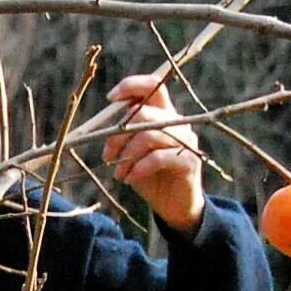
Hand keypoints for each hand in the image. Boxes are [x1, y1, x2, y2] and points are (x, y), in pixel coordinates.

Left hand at [102, 72, 204, 232]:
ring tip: (118, 174)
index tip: (111, 98)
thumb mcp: (131, 151)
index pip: (152, 85)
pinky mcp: (190, 160)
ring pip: (148, 135)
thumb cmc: (148, 174)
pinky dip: (138, 168)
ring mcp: (186, 140)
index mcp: (163, 113)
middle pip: (143, 113)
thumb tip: (100, 124)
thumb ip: (122, 133)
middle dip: (118, 135)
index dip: (131, 85)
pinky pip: (158, 157)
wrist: (173, 205)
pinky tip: (129, 179)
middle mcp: (177, 122)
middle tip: (107, 156)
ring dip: (126, 156)